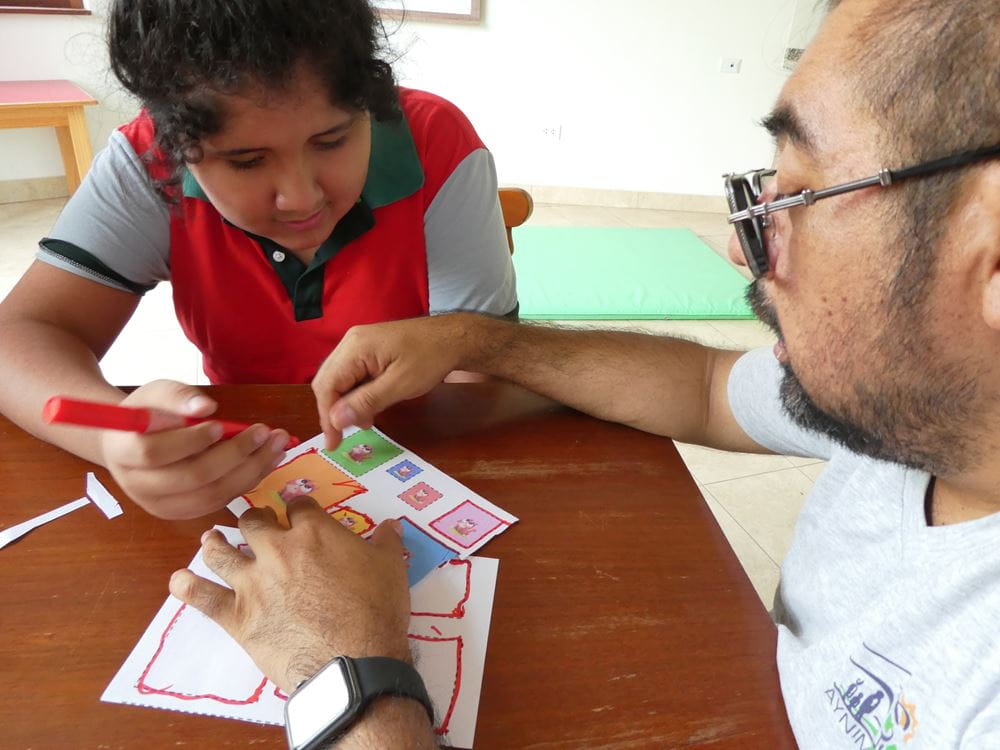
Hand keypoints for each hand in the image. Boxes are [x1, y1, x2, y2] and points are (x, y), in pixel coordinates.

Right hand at [99, 380, 290, 518]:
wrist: (134, 443)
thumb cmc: (147, 413)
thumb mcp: (156, 392)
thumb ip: (178, 397)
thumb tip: (206, 407)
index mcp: (122, 452)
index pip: (154, 453)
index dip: (189, 441)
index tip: (219, 425)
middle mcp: (139, 486)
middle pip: (192, 478)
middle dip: (235, 454)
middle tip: (266, 432)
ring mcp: (161, 505)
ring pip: (212, 495)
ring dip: (251, 470)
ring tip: (277, 445)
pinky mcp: (183, 512)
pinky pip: (220, 500)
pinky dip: (247, 481)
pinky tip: (267, 460)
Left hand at [169, 498, 410, 693]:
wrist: (352, 660)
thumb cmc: (376, 610)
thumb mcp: (391, 567)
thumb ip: (387, 541)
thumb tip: (392, 524)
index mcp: (314, 531)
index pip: (298, 504)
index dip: (297, 504)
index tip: (296, 508)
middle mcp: (277, 549)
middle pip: (254, 521)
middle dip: (254, 519)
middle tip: (255, 523)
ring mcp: (252, 582)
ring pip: (222, 552)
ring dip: (215, 542)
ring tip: (211, 538)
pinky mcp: (237, 616)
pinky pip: (204, 598)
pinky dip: (189, 587)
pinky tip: (179, 580)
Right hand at [312, 314, 476, 448]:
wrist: (454, 337)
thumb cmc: (431, 358)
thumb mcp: (400, 385)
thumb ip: (366, 402)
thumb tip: (335, 420)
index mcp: (355, 347)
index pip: (327, 385)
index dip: (327, 416)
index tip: (333, 443)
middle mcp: (351, 342)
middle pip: (328, 381)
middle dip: (335, 410)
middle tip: (347, 435)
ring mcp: (359, 343)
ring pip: (339, 379)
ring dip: (346, 403)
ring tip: (365, 421)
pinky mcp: (368, 349)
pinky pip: (352, 374)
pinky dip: (357, 393)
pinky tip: (370, 406)